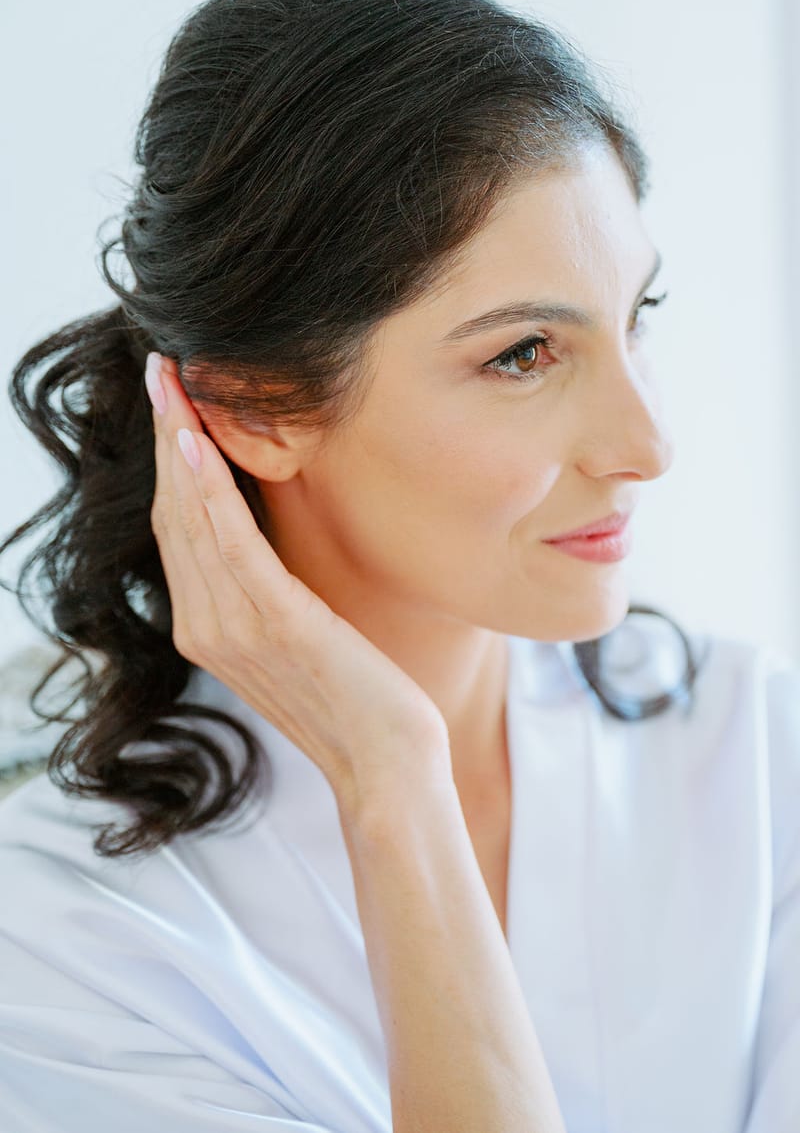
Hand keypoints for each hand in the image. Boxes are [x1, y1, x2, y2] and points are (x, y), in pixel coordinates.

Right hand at [144, 353, 450, 810]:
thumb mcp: (300, 634)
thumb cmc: (354, 697)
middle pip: (172, 512)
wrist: (386, 765)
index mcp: (206, 629)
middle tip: (162, 369)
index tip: (171, 400)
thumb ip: (268, 590)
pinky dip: (209, 489)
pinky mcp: (273, 624)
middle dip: (165, 434)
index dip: (168, 460)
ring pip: (191, 516)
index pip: (176, 528)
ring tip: (172, 381)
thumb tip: (270, 535)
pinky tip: (198, 441)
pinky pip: (229, 542)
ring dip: (179, 443)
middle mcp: (204, 627)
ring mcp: (232, 628)